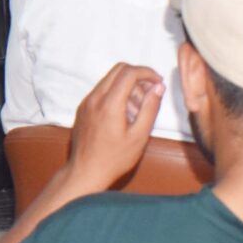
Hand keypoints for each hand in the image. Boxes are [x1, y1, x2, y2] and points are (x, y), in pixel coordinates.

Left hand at [66, 62, 164, 189]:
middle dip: (138, 77)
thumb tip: (158, 87)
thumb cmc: (114, 159)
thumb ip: (150, 108)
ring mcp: (86, 102)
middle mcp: (95, 97)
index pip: (129, 72)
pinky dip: (115, 94)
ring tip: (138, 110)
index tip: (159, 82)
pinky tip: (124, 115)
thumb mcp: (139, 136)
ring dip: (127, 86)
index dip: (147, 73)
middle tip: (150, 94)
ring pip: (109, 79)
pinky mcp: (83, 108)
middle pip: (118, 70)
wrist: (85, 172)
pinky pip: (101, 91)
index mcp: (109, 103)